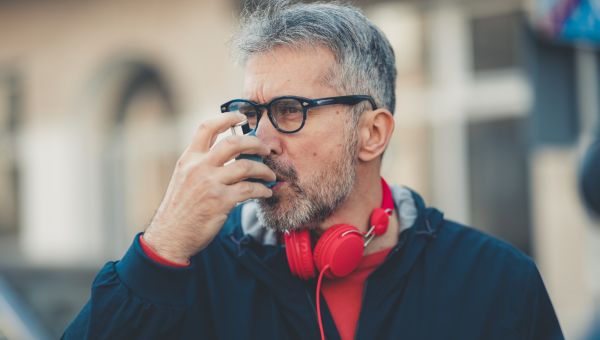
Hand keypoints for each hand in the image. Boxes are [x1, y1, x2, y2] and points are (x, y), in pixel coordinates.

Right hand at [142, 112, 274, 262]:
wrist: (170, 237)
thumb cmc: (180, 210)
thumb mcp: (183, 179)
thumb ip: (200, 164)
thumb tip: (224, 154)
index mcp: (189, 159)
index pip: (206, 127)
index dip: (226, 118)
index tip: (240, 116)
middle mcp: (198, 167)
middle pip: (233, 143)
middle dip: (255, 142)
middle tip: (266, 148)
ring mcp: (209, 184)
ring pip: (246, 166)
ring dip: (264, 170)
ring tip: (270, 174)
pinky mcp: (220, 201)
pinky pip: (250, 190)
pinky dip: (262, 190)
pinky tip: (266, 192)